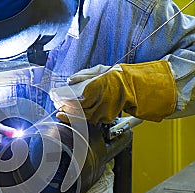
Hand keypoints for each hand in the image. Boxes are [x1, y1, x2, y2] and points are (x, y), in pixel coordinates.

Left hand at [51, 60, 176, 123]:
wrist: (137, 87)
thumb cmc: (118, 76)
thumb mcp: (99, 70)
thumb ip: (83, 75)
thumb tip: (70, 80)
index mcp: (98, 87)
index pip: (76, 98)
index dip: (65, 101)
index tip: (57, 99)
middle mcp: (101, 101)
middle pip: (78, 109)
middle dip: (66, 110)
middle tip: (57, 108)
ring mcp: (104, 111)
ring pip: (83, 117)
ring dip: (72, 116)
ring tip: (62, 114)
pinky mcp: (106, 117)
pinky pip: (91, 119)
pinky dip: (81, 118)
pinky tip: (74, 116)